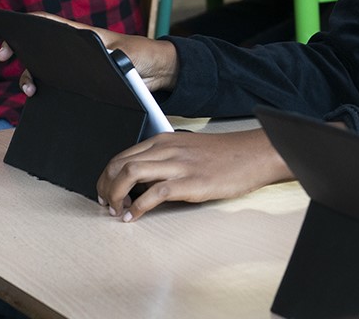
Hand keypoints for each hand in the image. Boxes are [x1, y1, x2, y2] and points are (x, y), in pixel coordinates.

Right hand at [0, 12, 179, 96]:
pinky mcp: (81, 83)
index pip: (47, 23)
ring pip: (45, 69)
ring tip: (31, 90)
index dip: (24, 25)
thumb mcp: (128, 54)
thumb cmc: (144, 54)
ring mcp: (76, 67)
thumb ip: (110, 58)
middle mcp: (75, 50)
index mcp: (82, 34)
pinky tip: (41, 99)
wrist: (159, 71)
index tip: (10, 37)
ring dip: (32, 77)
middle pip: (39, 48)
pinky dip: (46, 91)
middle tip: (6, 60)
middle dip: (20, 54)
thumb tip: (93, 65)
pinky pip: (57, 85)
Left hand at [97, 129, 292, 221]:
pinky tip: (134, 217)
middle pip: (118, 165)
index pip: (120, 156)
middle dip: (104, 188)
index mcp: (164, 141)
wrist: (254, 154)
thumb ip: (165, 159)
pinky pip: (153, 194)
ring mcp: (178, 165)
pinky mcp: (190, 183)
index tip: (105, 193)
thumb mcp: (188, 149)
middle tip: (107, 205)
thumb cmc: (225, 155)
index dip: (106, 178)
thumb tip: (142, 183)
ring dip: (115, 196)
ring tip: (118, 212)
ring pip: (129, 175)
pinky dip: (137, 208)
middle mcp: (167, 150)